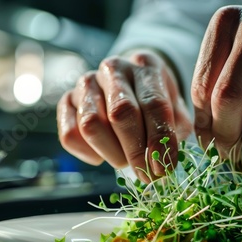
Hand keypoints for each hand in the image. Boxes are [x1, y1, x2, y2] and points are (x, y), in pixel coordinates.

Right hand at [57, 49, 192, 181]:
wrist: (131, 86)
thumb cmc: (155, 104)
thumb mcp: (175, 111)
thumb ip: (175, 132)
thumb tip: (165, 160)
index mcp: (147, 66)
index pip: (154, 103)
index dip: (159, 140)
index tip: (163, 168)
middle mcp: (114, 69)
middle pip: (121, 113)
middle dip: (135, 151)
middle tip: (145, 174)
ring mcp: (86, 83)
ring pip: (92, 124)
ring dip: (111, 152)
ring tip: (125, 161)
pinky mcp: (66, 100)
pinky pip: (70, 134)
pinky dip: (87, 153)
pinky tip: (102, 154)